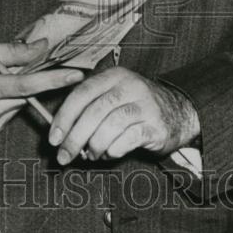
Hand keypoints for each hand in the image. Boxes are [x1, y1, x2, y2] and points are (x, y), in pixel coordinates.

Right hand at [0, 39, 84, 133]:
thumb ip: (11, 51)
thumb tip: (41, 47)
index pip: (26, 85)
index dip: (53, 79)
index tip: (76, 75)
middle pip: (26, 93)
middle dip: (31, 76)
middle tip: (23, 59)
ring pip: (19, 102)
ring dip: (17, 87)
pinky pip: (10, 110)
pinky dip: (8, 98)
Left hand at [48, 67, 199, 164]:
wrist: (179, 112)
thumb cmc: (135, 107)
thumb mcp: (113, 97)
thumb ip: (88, 109)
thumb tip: (61, 135)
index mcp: (114, 76)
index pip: (82, 93)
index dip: (64, 117)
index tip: (53, 139)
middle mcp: (130, 86)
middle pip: (94, 111)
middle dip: (75, 138)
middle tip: (64, 157)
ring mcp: (145, 105)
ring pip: (110, 126)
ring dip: (94, 146)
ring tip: (92, 155)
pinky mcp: (156, 126)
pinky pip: (127, 140)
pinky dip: (113, 151)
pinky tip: (110, 153)